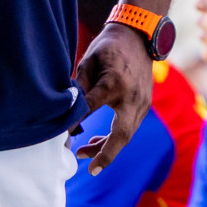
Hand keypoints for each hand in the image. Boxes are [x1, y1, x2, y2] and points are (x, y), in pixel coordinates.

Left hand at [72, 23, 152, 175]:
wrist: (139, 37)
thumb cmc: (109, 47)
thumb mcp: (89, 60)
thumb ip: (80, 85)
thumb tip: (68, 110)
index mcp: (115, 83)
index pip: (92, 107)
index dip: (75, 121)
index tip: (61, 135)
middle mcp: (132, 97)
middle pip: (122, 134)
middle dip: (106, 154)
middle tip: (89, 169)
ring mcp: (143, 104)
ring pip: (127, 135)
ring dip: (107, 147)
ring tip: (83, 153)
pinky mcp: (145, 106)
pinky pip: (130, 127)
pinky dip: (115, 137)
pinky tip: (98, 141)